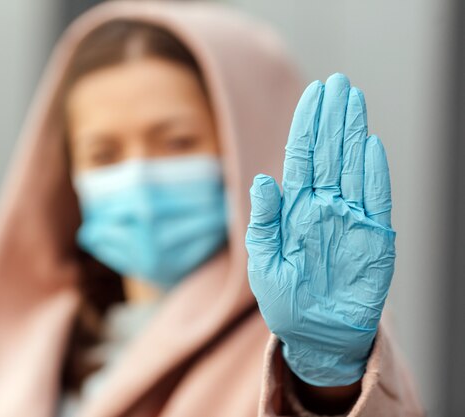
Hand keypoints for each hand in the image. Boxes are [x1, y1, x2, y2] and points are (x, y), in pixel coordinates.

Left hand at [245, 73, 395, 386]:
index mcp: (295, 209)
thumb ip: (263, 221)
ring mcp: (350, 220)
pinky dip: (374, 175)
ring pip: (352, 168)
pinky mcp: (374, 240)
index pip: (302, 157)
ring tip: (354, 100)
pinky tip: (371, 146)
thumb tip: (262, 179)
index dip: (307, 125)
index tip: (314, 94)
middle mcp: (323, 207)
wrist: (315, 337)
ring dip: (352, 134)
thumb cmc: (285, 301)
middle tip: (338, 83)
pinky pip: (375, 202)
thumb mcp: (263, 262)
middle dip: (332, 118)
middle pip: (329, 154)